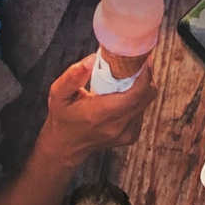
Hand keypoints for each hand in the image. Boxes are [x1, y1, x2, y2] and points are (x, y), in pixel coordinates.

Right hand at [36, 54, 156, 167]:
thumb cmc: (63, 116)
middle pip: (146, 97)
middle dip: (145, 77)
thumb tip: (94, 59)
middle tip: (135, 63)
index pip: (135, 94)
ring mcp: (127, 133)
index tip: (143, 58)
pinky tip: (122, 95)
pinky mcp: (131, 136)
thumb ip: (74, 75)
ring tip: (126, 78)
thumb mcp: (58, 93)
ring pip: (146, 103)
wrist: (66, 146)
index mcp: (101, 114)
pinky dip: (136, 100)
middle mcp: (118, 126)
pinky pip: (141, 111)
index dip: (145, 75)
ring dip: (140, 88)